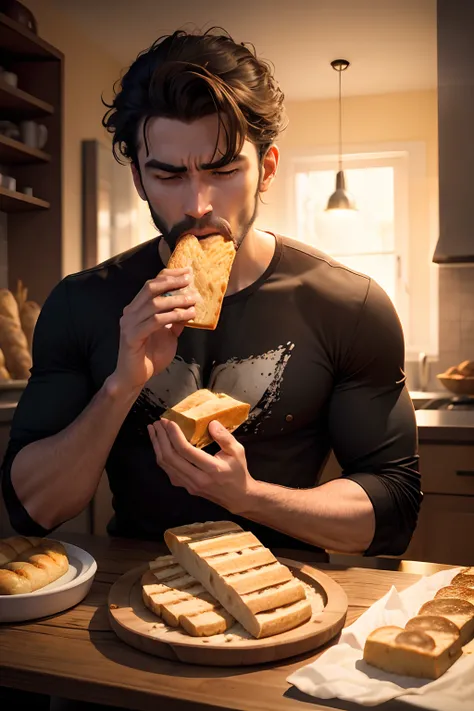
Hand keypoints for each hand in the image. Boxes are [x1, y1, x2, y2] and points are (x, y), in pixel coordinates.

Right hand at [112, 268, 195, 392]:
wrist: (134, 378)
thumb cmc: (149, 357)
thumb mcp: (168, 335)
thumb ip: (176, 321)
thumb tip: (191, 307)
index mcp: (136, 309)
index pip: (151, 284)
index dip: (168, 275)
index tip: (186, 271)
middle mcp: (130, 312)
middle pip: (150, 288)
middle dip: (172, 281)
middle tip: (190, 280)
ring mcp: (129, 324)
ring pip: (154, 304)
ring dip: (177, 300)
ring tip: (194, 300)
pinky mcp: (132, 337)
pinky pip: (155, 321)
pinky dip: (172, 316)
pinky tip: (186, 315)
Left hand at [148, 419, 254, 512]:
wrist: (237, 497)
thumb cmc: (238, 472)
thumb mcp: (238, 452)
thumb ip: (224, 437)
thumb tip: (211, 423)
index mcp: (212, 469)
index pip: (185, 451)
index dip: (174, 435)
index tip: (169, 422)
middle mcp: (197, 479)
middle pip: (171, 457)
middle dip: (161, 438)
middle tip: (158, 423)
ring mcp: (189, 485)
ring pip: (166, 465)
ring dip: (157, 446)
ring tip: (154, 430)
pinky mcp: (185, 487)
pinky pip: (168, 471)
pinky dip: (161, 456)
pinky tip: (159, 444)